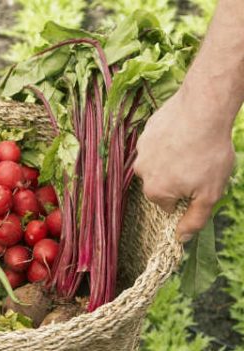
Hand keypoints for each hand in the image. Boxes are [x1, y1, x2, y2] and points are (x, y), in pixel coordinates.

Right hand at [134, 88, 234, 241]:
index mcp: (155, 191)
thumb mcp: (209, 194)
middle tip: (199, 164)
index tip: (199, 183)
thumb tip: (181, 239)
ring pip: (158, 162)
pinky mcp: (147, 131)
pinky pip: (157, 142)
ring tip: (194, 147)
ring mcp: (142, 150)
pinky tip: (187, 133)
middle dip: (176, 178)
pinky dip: (170, 141)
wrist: (202, 109)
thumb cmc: (208, 154)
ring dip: (172, 158)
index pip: (168, 204)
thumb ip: (194, 220)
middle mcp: (142, 172)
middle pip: (160, 183)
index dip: (186, 196)